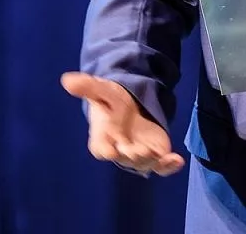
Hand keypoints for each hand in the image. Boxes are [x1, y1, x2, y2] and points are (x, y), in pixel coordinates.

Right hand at [60, 72, 184, 176]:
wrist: (131, 104)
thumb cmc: (113, 100)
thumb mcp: (102, 90)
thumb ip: (88, 87)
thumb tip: (67, 79)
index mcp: (102, 137)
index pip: (100, 148)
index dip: (105, 150)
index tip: (109, 151)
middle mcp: (119, 149)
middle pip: (125, 158)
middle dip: (132, 155)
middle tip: (140, 150)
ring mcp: (139, 153)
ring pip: (144, 163)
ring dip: (151, 160)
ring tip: (159, 154)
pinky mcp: (156, 153)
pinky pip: (162, 166)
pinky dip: (169, 167)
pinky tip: (177, 161)